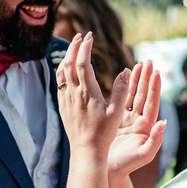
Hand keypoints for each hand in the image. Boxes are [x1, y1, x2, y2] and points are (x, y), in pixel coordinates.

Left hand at [56, 33, 163, 173]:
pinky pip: (59, 83)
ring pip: (61, 72)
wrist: (86, 152)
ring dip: (66, 57)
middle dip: (74, 47)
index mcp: (87, 93)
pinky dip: (62, 70)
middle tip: (81, 36)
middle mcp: (73, 94)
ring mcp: (66, 100)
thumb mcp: (117, 113)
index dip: (85, 47)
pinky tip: (66, 68)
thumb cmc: (104, 134)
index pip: (82, 63)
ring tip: (73, 47)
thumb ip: (122, 91)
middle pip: (68, 63)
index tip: (90, 36)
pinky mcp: (63, 107)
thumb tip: (126, 71)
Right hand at [108, 60, 165, 176]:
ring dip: (136, 80)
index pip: (152, 103)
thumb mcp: (143, 155)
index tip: (156, 73)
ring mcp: (127, 120)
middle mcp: (139, 121)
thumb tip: (163, 123)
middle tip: (149, 61)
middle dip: (147, 78)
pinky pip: (121, 100)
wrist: (107, 171)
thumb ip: (155, 141)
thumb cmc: (125, 166)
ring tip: (138, 64)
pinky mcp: (115, 120)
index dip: (154, 88)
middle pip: (144, 95)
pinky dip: (123, 88)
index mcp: (146, 127)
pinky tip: (123, 76)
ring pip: (133, 95)